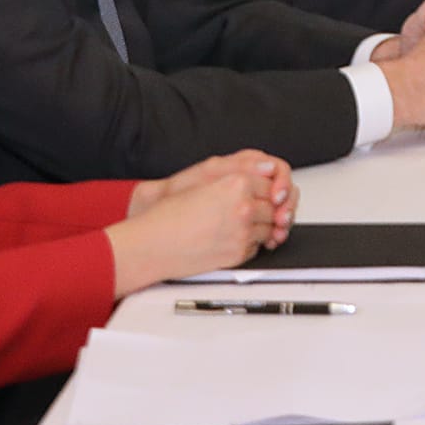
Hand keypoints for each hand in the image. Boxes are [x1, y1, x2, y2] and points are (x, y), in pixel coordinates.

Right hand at [106, 152, 291, 293]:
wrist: (151, 245)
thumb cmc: (169, 215)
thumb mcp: (205, 181)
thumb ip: (239, 174)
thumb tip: (266, 170)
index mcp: (236, 184)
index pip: (272, 183)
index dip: (266, 190)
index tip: (261, 194)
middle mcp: (243, 206)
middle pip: (274, 207)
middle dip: (266, 210)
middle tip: (248, 212)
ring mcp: (243, 232)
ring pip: (269, 228)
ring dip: (260, 228)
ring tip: (237, 226)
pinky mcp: (238, 253)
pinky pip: (256, 248)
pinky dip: (249, 245)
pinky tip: (230, 239)